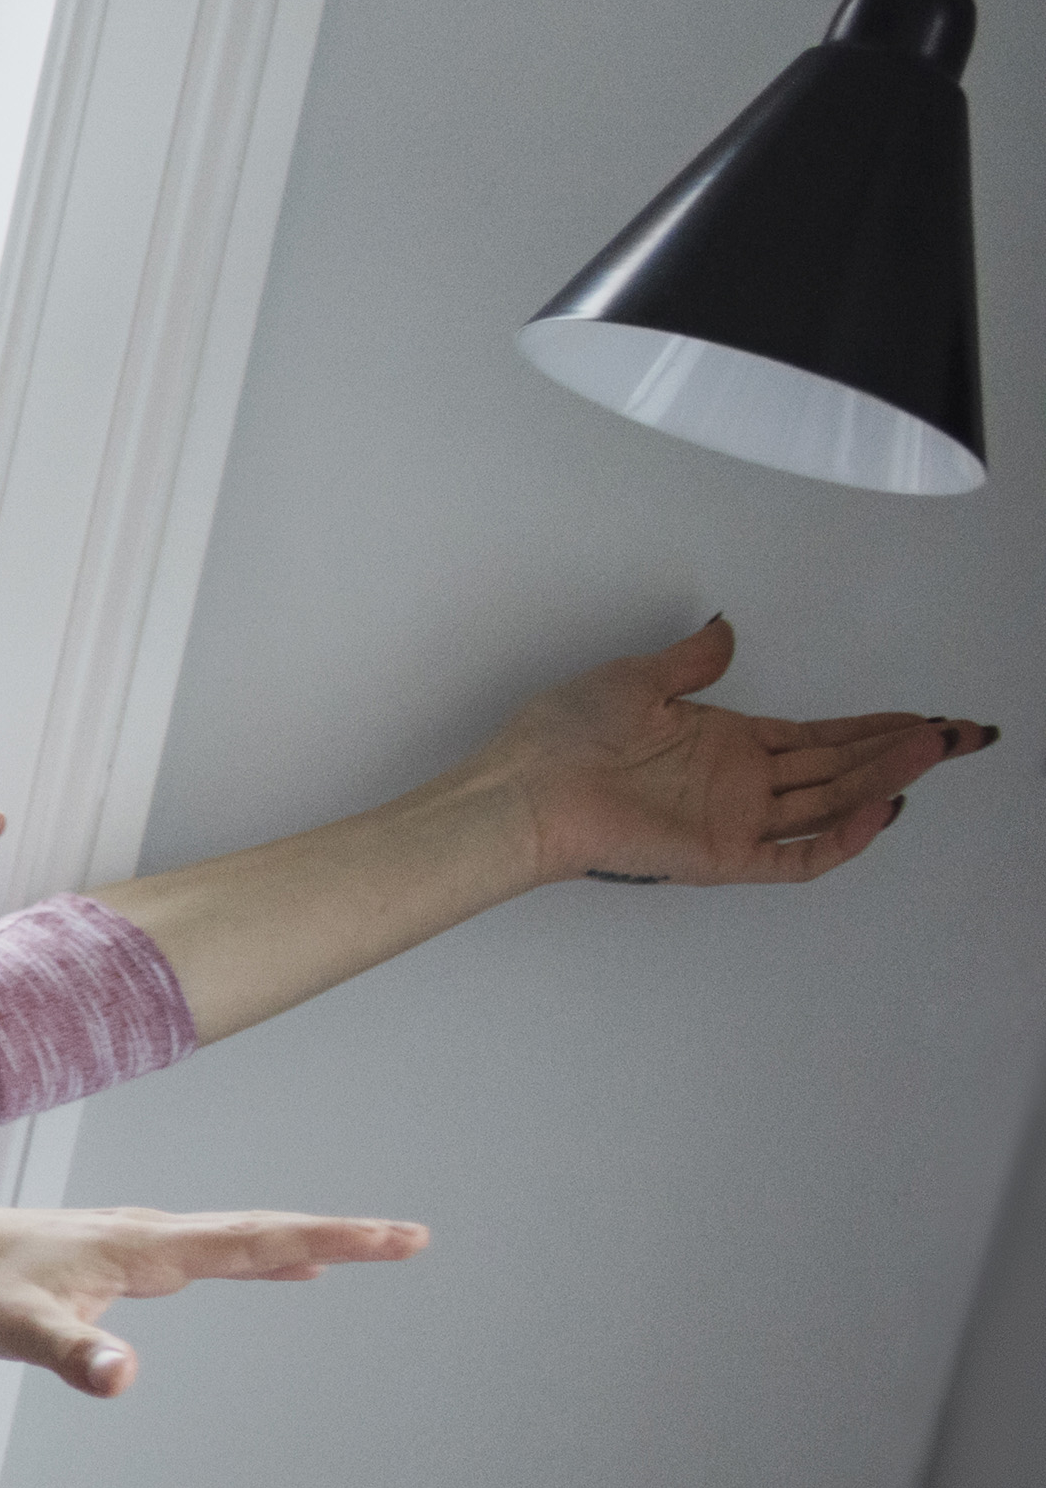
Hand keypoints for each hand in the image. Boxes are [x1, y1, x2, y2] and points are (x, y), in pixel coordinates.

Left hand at [0, 1202, 425, 1397]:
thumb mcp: (17, 1332)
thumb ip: (74, 1354)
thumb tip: (124, 1376)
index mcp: (138, 1246)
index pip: (252, 1242)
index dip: (329, 1241)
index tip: (393, 1238)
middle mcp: (144, 1235)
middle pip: (258, 1232)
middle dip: (336, 1237)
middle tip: (408, 1239)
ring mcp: (132, 1242)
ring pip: (235, 1239)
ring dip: (300, 1244)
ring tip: (362, 1250)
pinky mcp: (115, 1257)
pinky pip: (206, 1251)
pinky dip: (254, 1255)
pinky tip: (277, 1267)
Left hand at [464, 616, 991, 886]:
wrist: (522, 788)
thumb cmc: (560, 738)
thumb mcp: (635, 679)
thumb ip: (692, 662)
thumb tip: (724, 631)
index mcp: (723, 743)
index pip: (820, 738)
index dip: (875, 727)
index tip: (925, 717)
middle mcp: (737, 784)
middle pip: (841, 769)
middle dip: (904, 751)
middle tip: (964, 736)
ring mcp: (732, 821)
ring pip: (830, 804)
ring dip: (885, 779)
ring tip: (937, 751)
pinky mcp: (718, 855)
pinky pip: (793, 856)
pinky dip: (840, 838)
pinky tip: (882, 808)